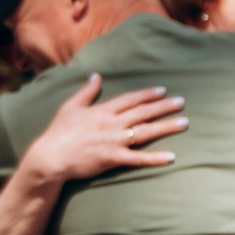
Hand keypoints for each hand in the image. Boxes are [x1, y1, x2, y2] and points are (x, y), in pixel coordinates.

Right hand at [26, 74, 185, 182]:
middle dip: (164, 106)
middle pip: (143, 113)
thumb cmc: (58, 132)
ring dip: (166, 127)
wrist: (50, 157)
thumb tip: (95, 75)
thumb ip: (86, 91)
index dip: (147, 94)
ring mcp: (114, 141)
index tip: (162, 90)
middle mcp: (111, 123)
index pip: (130, 99)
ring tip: (184, 122)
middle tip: (181, 102)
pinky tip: (171, 157)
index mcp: (102, 110)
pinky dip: (155, 158)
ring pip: (146, 132)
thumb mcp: (70, 107)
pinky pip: (138, 158)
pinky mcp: (113, 158)